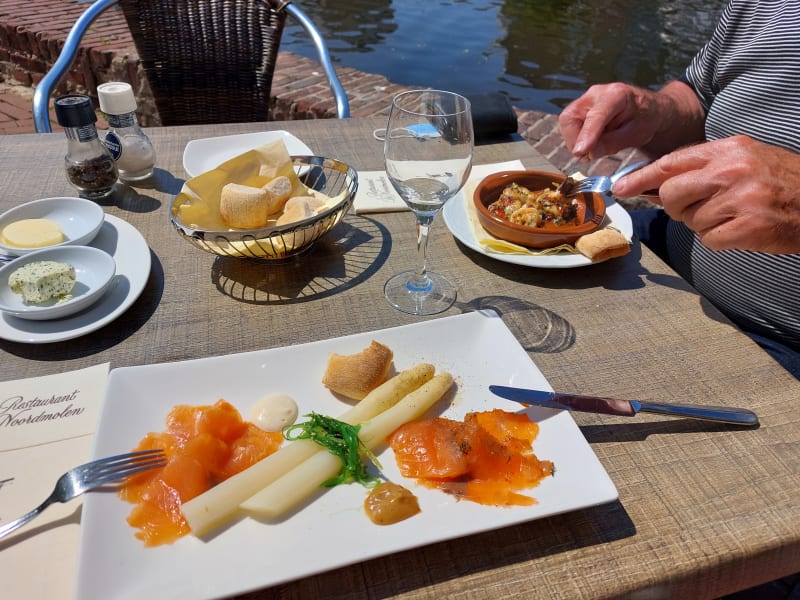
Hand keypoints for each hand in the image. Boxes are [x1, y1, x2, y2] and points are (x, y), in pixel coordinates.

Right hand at [559, 81, 704, 158]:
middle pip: (571, 117)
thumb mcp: (635, 135)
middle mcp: (597, 93)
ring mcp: (586, 99)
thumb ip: (612, 143)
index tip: (580, 152)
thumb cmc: (645, 120)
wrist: (647, 109)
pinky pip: (569, 126)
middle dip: (576, 140)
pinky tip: (594, 140)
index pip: (596, 116)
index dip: (586, 134)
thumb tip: (587, 153)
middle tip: (589, 155)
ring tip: (597, 146)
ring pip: (567, 122)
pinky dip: (578, 138)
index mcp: (617, 95)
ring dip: (576, 140)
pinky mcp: (580, 107)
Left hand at [612, 136, 799, 253]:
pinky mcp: (748, 227)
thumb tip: (657, 185)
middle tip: (695, 208)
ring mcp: (741, 198)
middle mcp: (732, 170)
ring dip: (705, 223)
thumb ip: (703, 168)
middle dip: (675, 207)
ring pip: (690, 219)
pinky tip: (741, 230)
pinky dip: (720, 240)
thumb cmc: (781, 182)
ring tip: (733, 215)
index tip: (621, 187)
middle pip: (672, 194)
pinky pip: (709, 239)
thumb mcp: (744, 159)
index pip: (671, 162)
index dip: (642, 177)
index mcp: (728, 149)